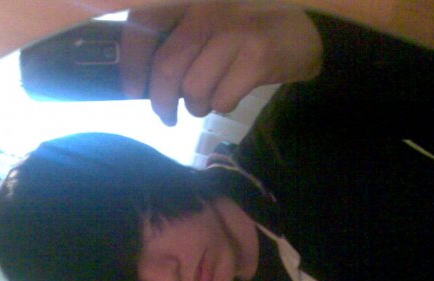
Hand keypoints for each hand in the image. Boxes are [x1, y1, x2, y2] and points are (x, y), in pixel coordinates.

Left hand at [120, 2, 322, 125]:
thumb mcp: (205, 19)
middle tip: (165, 117)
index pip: (143, 24)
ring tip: (205, 102)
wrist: (302, 32)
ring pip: (194, 88)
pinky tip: (230, 95)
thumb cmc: (243, 27)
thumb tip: (139, 76)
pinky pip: (221, 99)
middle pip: (167, 66)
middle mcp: (209, 5)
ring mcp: (235, 29)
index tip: (132, 91)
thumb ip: (175, 35)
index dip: (132, 63)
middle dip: (161, 102)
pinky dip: (221, 106)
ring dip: (196, 106)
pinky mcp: (258, 55)